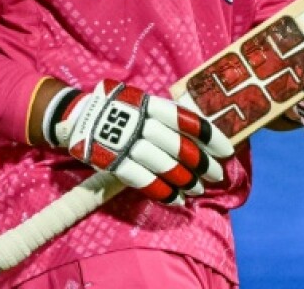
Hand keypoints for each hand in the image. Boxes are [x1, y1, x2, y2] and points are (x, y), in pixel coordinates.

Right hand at [48, 80, 233, 204]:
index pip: (187, 120)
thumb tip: (199, 132)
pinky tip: (177, 200)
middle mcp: (141, 122)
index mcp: (150, 105)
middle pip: (179, 146)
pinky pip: (143, 180)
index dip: (210, 136)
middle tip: (218, 175)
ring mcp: (126, 142)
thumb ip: (165, 115)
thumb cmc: (120, 109)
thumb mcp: (142, 102)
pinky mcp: (113, 161)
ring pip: (164, 165)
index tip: (227, 150)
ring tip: (199, 190)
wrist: (76, 115)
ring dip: (186, 180)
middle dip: (202, 163)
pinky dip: (163, 192)